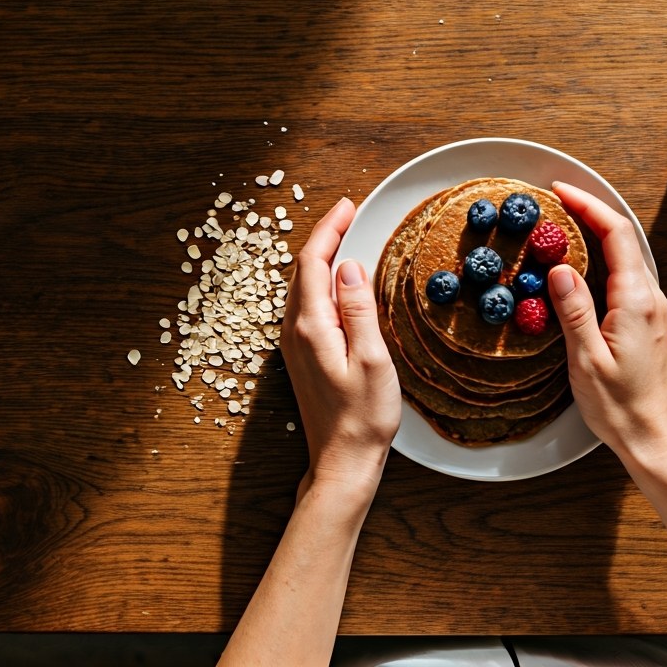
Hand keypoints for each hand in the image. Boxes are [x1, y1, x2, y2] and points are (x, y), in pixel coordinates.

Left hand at [280, 197, 401, 497]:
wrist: (342, 460)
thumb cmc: (363, 417)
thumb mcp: (371, 359)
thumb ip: (358, 309)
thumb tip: (348, 266)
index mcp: (311, 326)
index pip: (315, 262)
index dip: (330, 228)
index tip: (348, 205)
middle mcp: (295, 331)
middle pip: (304, 269)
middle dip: (324, 236)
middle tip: (349, 213)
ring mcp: (294, 344)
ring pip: (303, 286)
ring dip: (321, 258)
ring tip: (344, 237)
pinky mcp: (302, 355)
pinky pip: (306, 305)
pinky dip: (320, 282)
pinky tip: (336, 282)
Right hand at [546, 182, 666, 465]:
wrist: (654, 438)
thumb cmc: (621, 407)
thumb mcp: (587, 359)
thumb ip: (574, 310)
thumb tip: (559, 268)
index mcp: (637, 301)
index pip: (616, 234)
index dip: (588, 205)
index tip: (560, 191)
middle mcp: (650, 299)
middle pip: (623, 238)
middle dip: (589, 212)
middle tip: (555, 202)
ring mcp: (652, 310)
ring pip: (624, 256)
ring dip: (595, 234)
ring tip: (562, 225)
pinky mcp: (647, 322)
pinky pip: (624, 276)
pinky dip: (601, 259)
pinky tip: (579, 265)